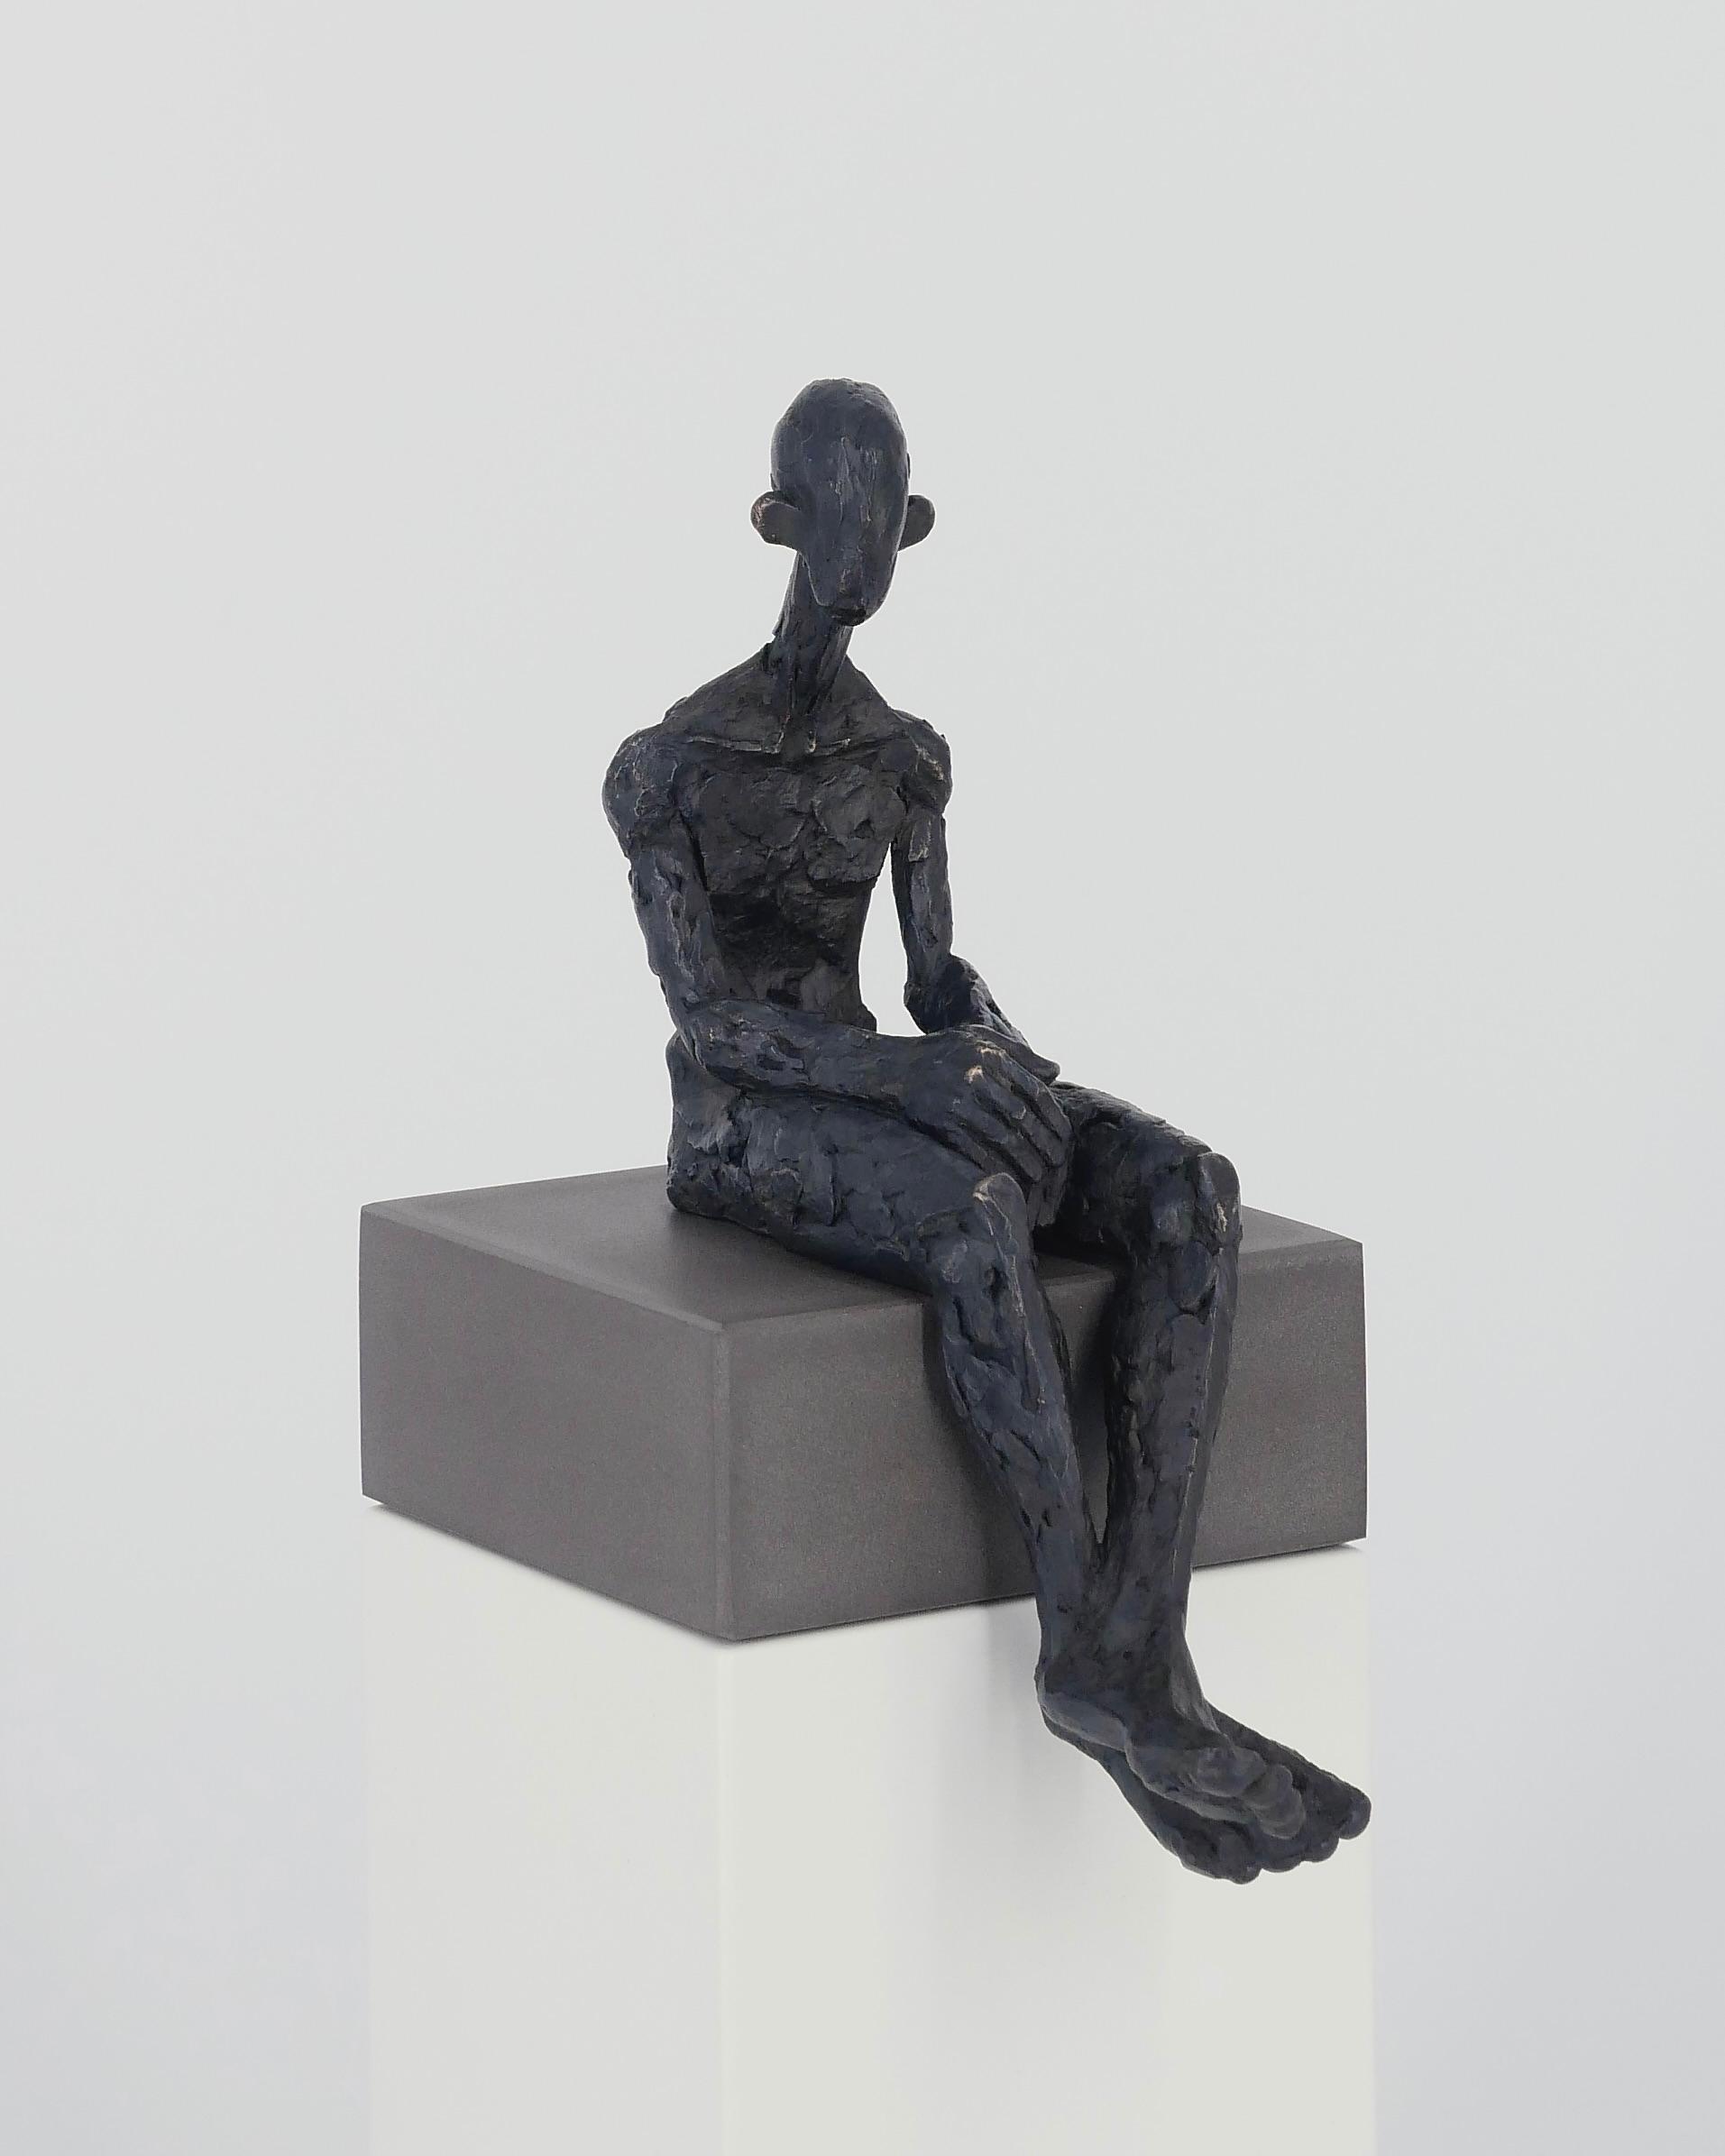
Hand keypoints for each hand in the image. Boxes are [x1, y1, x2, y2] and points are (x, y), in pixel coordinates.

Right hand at [894, 1029, 1071, 1181]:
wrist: (895, 1068)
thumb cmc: (943, 1051)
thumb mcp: (980, 1038)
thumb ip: (1020, 1052)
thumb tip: (1056, 1071)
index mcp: (990, 1056)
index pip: (1034, 1090)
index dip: (1053, 1116)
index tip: (1064, 1135)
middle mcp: (976, 1078)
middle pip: (1021, 1117)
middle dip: (1044, 1142)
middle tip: (1057, 1161)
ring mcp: (958, 1102)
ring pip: (1002, 1137)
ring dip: (1024, 1159)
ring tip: (1038, 1174)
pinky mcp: (942, 1123)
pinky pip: (975, 1149)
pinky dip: (994, 1165)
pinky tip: (1007, 1176)